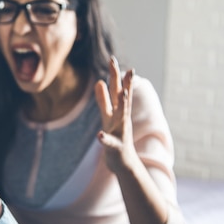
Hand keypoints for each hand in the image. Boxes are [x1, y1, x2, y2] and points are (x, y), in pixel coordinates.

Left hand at [94, 56, 137, 173]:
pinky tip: (100, 135)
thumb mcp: (107, 117)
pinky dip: (105, 138)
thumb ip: (103, 100)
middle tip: (122, 66)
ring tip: (124, 91)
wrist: (123, 163)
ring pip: (122, 115)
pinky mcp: (116, 147)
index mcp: (118, 111)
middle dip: (121, 81)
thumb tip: (99, 81)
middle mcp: (122, 119)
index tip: (112, 59)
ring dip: (123, 103)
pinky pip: (110, 142)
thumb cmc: (115, 138)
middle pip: (122, 97)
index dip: (115, 76)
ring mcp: (121, 132)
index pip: (117, 90)